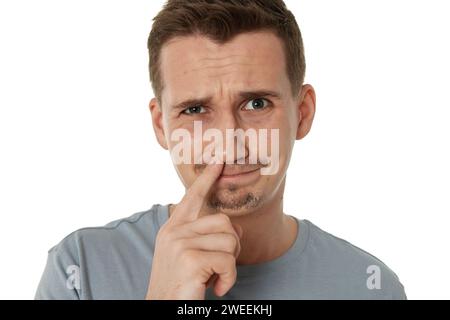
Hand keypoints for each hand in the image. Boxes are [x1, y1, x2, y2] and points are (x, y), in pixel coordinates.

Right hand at [145, 162, 242, 299]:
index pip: (192, 197)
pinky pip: (229, 260)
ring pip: (230, 240)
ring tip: (214, 279)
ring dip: (230, 265)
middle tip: (219, 267)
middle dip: (231, 246)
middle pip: (224, 222)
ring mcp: (180, 244)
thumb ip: (203, 236)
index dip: (207, 179)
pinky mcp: (191, 259)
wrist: (163, 310)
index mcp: (173, 229)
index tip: (219, 160)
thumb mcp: (189, 256)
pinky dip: (229, 279)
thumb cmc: (181, 286)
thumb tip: (234, 227)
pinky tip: (215, 288)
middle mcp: (174, 232)